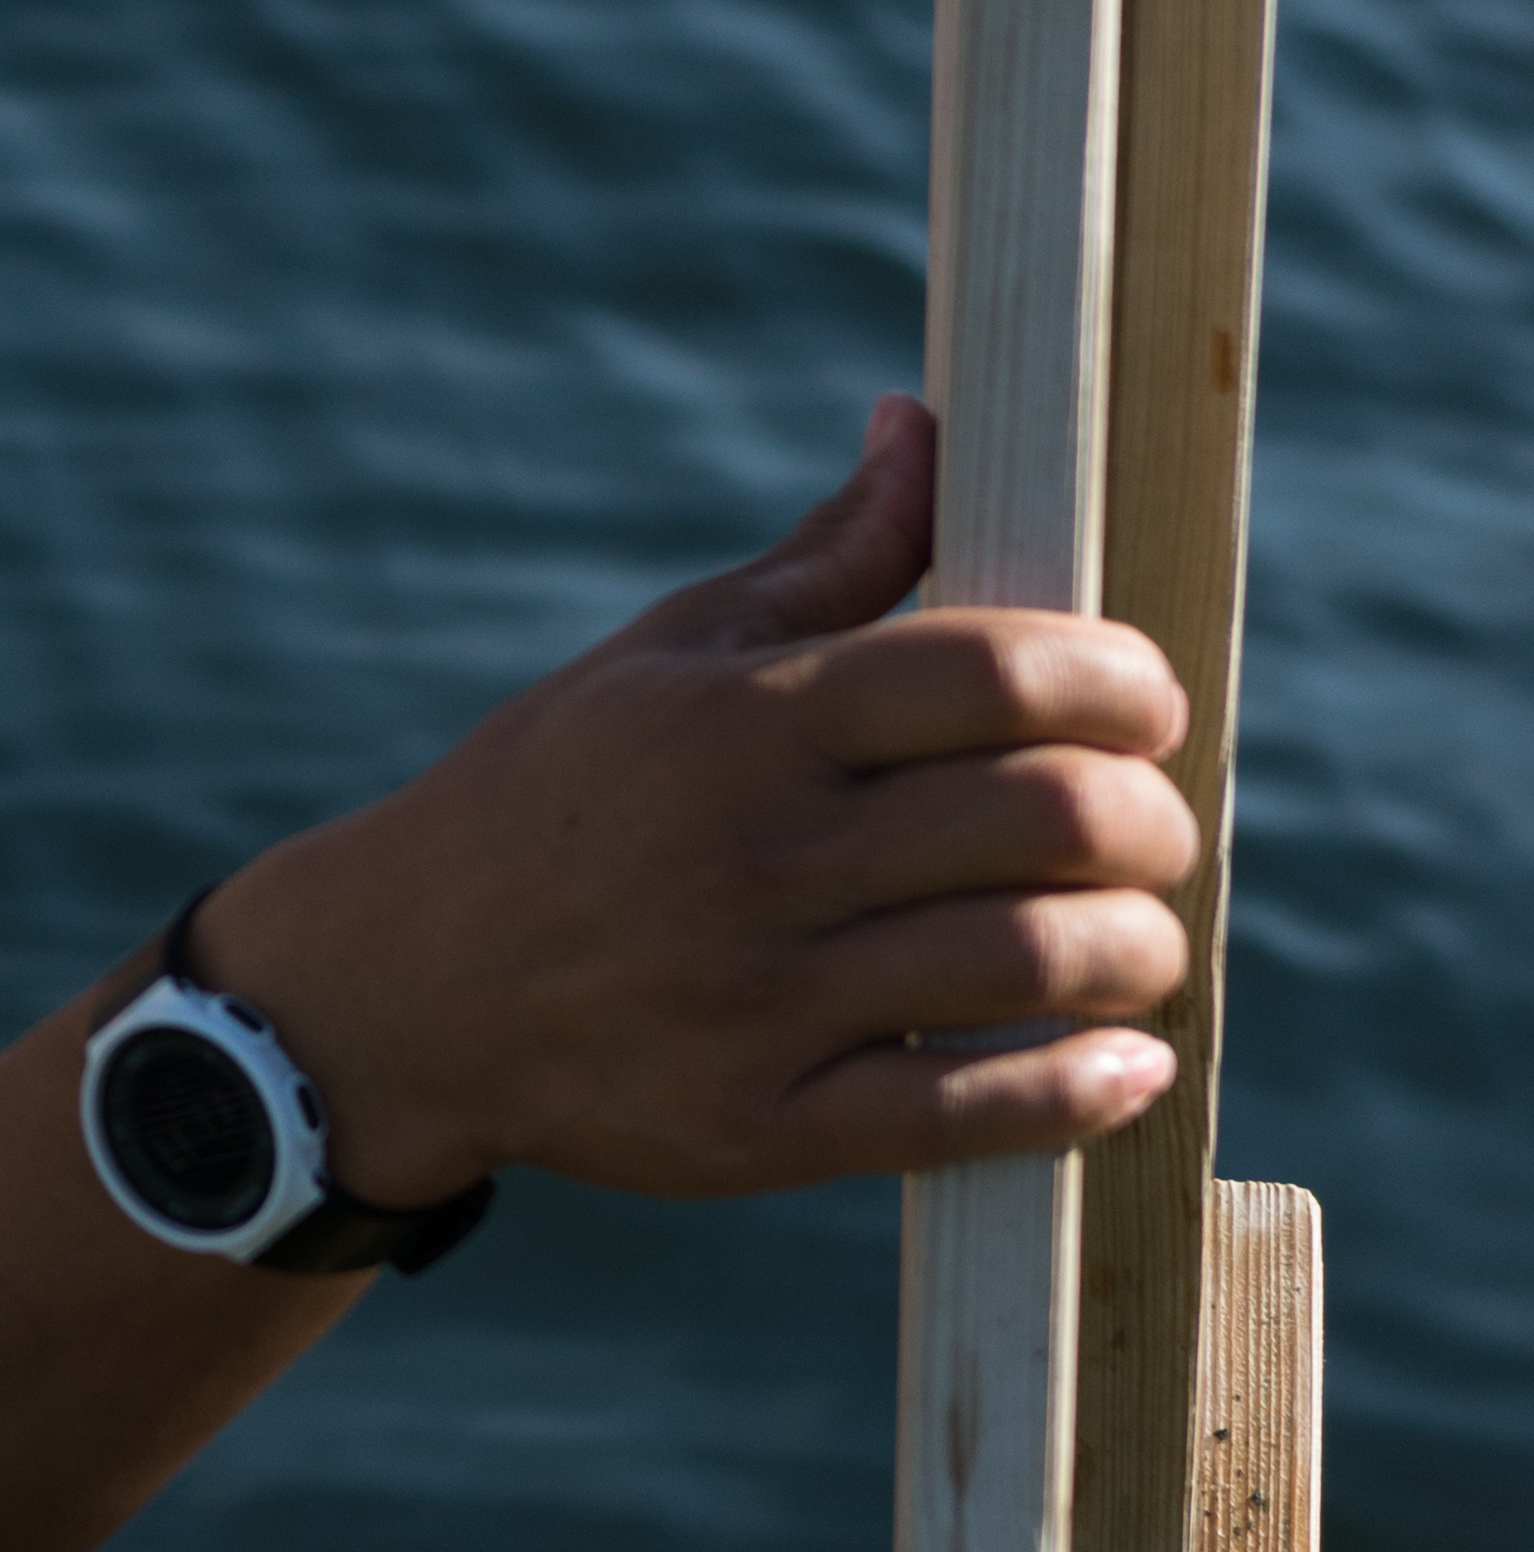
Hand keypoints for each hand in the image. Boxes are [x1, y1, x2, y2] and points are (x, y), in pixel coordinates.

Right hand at [185, 396, 1197, 1216]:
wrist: (399, 987)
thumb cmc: (555, 793)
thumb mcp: (669, 653)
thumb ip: (827, 557)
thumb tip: (927, 424)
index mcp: (749, 717)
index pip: (995, 672)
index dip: (1117, 680)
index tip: (1146, 702)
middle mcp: (760, 850)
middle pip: (1044, 816)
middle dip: (1149, 822)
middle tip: (1153, 832)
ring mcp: (758, 997)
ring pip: (1029, 964)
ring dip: (1135, 952)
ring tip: (1137, 941)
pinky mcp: (757, 1127)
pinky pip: (960, 1114)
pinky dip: (1075, 1093)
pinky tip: (1120, 1065)